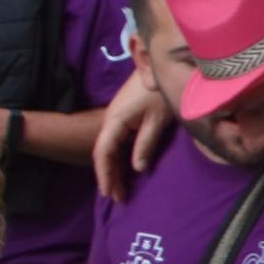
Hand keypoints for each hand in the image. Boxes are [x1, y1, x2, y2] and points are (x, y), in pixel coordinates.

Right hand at [92, 65, 173, 202]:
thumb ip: (146, 143)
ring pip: (112, 148)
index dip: (105, 174)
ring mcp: (118, 118)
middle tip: (118, 199)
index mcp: (115, 121)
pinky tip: (127, 168)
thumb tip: (137, 168)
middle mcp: (111, 120)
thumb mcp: (157, 119)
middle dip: (110, 176)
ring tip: (122, 190)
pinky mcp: (126, 116)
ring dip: (116, 169)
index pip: (104, 152)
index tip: (109, 193)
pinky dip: (121, 157)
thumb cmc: (159, 91)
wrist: (159, 64)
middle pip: (105, 153)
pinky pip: (119, 142)